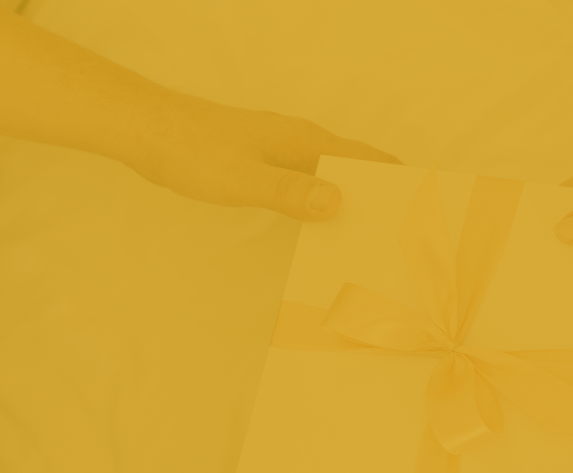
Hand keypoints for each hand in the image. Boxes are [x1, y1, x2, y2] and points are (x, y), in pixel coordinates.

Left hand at [0, 0, 399, 222]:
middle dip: (382, 197)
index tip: (424, 205)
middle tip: (405, 238)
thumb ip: (291, 192)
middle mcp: (301, 142)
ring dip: (353, 203)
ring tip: (373, 241)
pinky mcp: (266, 163)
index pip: (366, 159)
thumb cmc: (193, 152)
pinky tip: (324, 230)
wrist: (148, 131)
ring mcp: (284, 152)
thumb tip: (338, 202)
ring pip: (333, 178)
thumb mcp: (244, 180)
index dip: (396, 179)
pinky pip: (309, 184)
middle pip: (356, 169)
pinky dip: (324, 204)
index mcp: (304, 142)